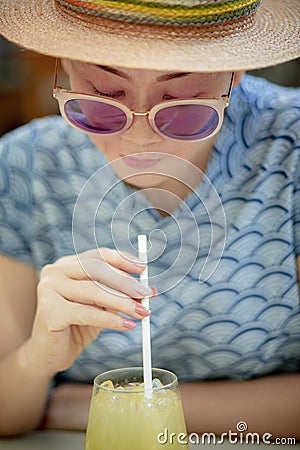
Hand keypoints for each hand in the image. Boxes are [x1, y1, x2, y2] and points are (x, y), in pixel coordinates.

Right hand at [29, 248, 154, 376]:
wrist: (50, 354)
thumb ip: (120, 294)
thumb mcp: (101, 306)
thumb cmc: (77, 326)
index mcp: (67, 264)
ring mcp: (48, 289)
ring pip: (93, 290)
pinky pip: (87, 313)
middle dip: (125, 282)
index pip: (98, 255)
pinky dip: (110, 320)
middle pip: (97, 269)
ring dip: (122, 301)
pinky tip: (127, 325)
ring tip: (141, 312)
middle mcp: (55, 271)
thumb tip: (150, 290)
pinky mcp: (49, 311)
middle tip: (146, 294)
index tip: (143, 267)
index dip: (122, 259)